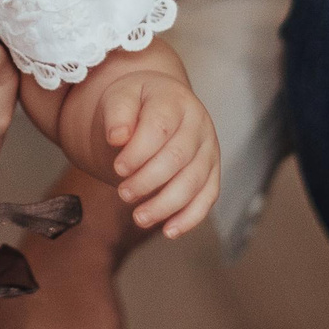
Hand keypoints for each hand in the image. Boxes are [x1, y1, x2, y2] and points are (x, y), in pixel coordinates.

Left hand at [95, 69, 219, 237]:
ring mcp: (209, 149)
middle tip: (123, 194)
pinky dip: (190, 217)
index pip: (160, 127)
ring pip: (194, 182)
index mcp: (175, 100)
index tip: (117, 169)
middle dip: (148, 181)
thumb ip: (116, 114)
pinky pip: (208, 197)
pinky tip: (169, 231)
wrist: (156, 104)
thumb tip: (117, 137)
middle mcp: (199, 124)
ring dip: (166, 204)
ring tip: (138, 218)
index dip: (139, 152)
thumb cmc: (135, 103)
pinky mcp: (212, 172)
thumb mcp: (120, 97)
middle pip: (178, 158)